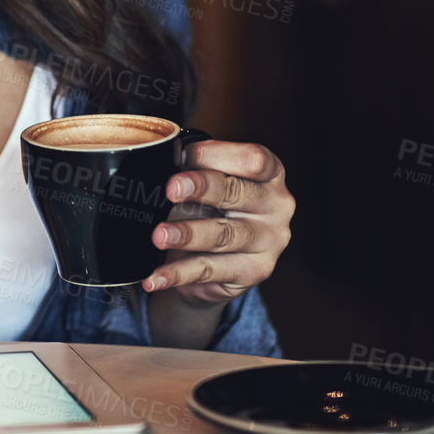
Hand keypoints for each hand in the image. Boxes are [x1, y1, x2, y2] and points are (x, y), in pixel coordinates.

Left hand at [141, 141, 293, 307]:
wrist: (221, 256)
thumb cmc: (214, 206)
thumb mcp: (210, 182)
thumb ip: (196, 170)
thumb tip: (160, 164)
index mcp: (271, 173)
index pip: (253, 160)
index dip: (218, 156)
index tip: (184, 157)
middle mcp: (277, 205)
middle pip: (238, 193)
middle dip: (202, 188)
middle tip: (171, 190)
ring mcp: (269, 241)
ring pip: (224, 235)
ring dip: (187, 234)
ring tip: (159, 235)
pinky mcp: (253, 271)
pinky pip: (209, 271)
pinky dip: (178, 274)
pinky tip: (155, 277)